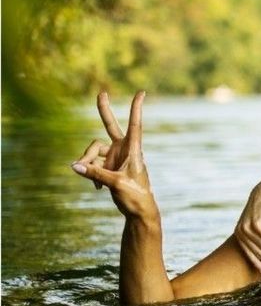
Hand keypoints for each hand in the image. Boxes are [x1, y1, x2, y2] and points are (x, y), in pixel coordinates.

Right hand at [71, 91, 157, 219]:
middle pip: (110, 126)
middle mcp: (123, 150)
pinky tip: (98, 188)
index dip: (136, 109)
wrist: (138, 212)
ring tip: (93, 180)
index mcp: (133, 150)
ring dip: (87, 161)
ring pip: (93, 150)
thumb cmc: (135, 197)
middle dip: (104, 111)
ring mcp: (114, 157)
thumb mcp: (115, 184)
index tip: (141, 93)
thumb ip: (95, 173)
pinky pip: (91, 164)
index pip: (135, 125)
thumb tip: (73, 165)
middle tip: (102, 92)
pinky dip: (90, 173)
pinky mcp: (107, 166)